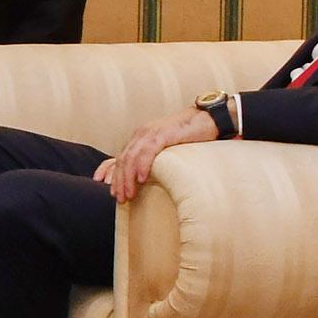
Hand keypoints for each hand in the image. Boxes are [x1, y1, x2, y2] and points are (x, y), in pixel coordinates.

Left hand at [96, 107, 219, 201]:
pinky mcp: (163, 134)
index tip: (109, 190)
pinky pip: (147, 151)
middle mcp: (141, 134)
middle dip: (119, 181)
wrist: (208, 119)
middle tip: (119, 199)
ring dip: (128, 178)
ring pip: (131, 158)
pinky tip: (142, 179)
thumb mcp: (167, 150)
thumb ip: (155, 160)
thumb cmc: (190, 137)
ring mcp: (151, 133)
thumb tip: (149, 180)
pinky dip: (142, 166)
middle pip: (122, 160)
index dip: (111, 173)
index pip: (119, 157)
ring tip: (129, 195)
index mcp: (140, 138)